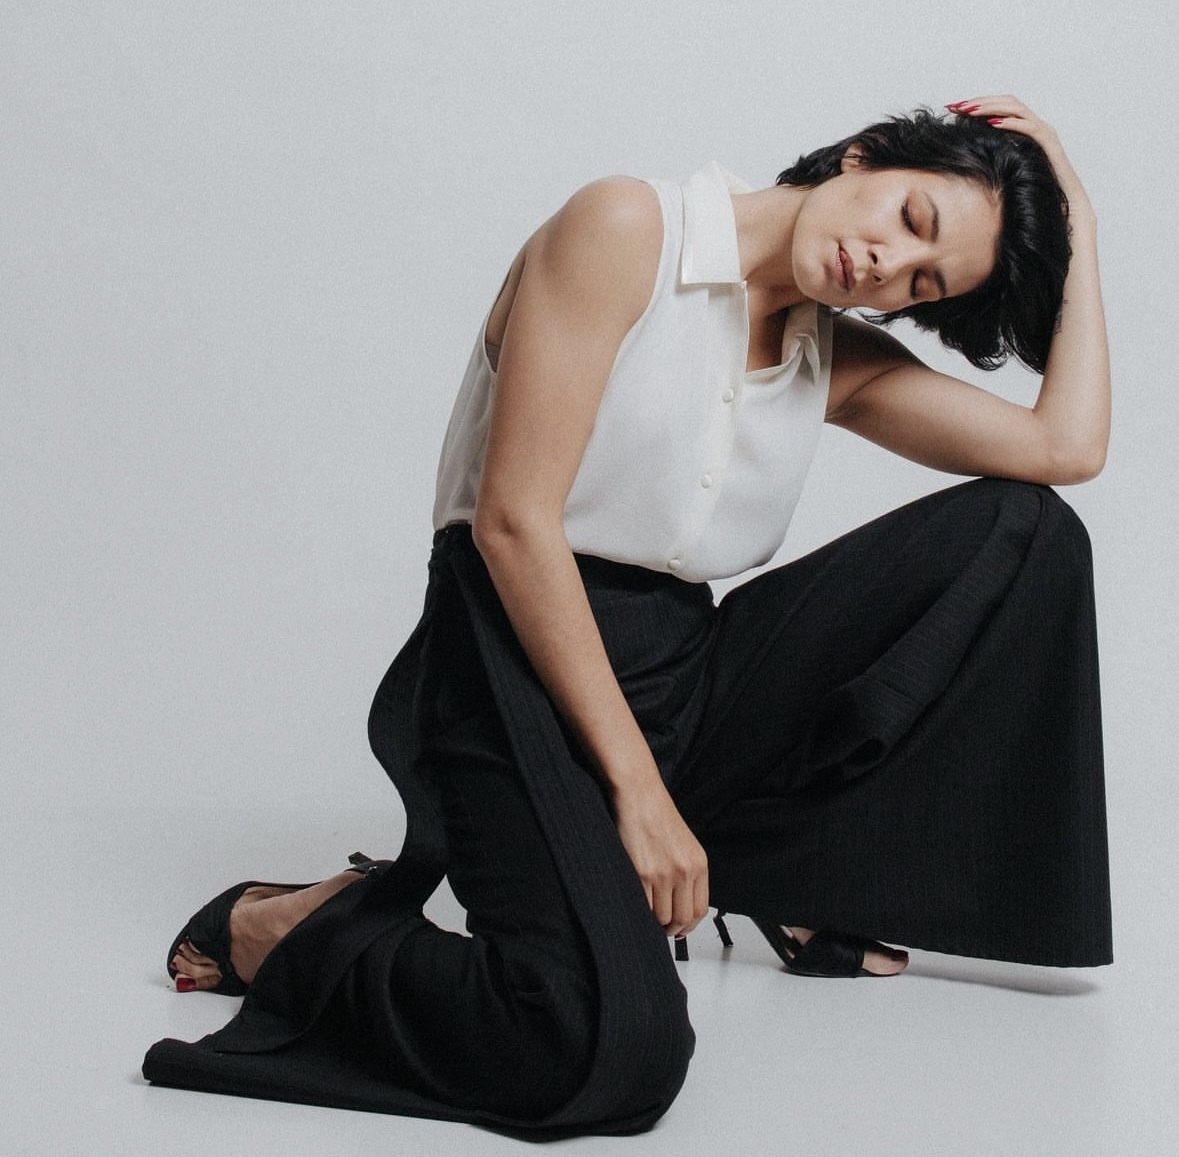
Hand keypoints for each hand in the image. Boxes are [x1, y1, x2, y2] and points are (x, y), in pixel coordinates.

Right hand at [613, 781, 708, 937]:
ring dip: (654, 921)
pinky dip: (640, 910)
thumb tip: (680, 906)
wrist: (640, 794)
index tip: (680, 930)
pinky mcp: (643, 873)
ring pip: (662, 917)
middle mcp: (685, 871)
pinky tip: (637, 901)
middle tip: (662, 928)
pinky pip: (643, 906)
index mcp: (699, 864)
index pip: (700, 910)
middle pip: (682, 918)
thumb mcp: (685, 845)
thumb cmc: (658, 815)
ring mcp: (664, 874)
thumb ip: (687, 873)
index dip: (688, 926)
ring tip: (647, 912)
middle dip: (672, 929)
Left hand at [946, 95, 1094, 230]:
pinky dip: (1012, 123)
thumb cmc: (1034, 190)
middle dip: (980, 101)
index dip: (976, 105)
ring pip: (1017, 109)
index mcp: (1024, 130)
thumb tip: (964, 158)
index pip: (999, 109)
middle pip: (1007, 102)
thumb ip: (993, 157)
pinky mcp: (1050, 144)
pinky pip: (1030, 128)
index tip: (952, 108)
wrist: (1065, 204)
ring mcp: (1044, 132)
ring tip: (969, 110)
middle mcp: (1034, 126)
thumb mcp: (1006, 170)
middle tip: (956, 105)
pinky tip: (993, 124)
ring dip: (992, 107)